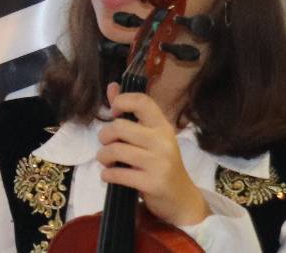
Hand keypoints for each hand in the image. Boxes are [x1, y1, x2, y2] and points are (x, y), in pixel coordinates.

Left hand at [97, 83, 210, 227]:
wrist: (182, 199)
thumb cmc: (161, 164)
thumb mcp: (151, 138)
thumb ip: (130, 114)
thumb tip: (111, 86)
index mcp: (163, 127)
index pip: (142, 101)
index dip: (121, 101)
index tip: (113, 113)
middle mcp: (163, 141)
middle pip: (119, 127)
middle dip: (104, 136)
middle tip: (107, 145)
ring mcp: (159, 162)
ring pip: (115, 150)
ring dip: (103, 157)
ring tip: (107, 161)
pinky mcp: (153, 183)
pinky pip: (117, 174)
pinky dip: (107, 175)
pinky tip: (109, 176)